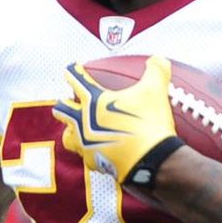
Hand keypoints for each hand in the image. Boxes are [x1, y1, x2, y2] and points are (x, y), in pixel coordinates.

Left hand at [53, 54, 179, 185]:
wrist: (152, 161)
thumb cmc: (149, 123)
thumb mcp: (156, 90)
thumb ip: (156, 70)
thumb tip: (159, 59)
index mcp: (93, 101)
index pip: (77, 81)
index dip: (73, 72)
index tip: (70, 69)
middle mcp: (84, 123)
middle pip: (63, 110)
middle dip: (63, 104)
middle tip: (67, 101)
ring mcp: (87, 145)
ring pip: (68, 137)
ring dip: (71, 131)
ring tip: (76, 129)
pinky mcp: (96, 163)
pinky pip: (86, 157)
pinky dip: (90, 152)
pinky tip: (98, 150)